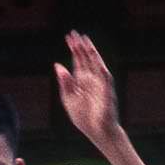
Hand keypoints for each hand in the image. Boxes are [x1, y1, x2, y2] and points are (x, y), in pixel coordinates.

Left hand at [55, 31, 121, 149]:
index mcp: (82, 82)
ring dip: (89, 51)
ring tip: (83, 39)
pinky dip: (98, 63)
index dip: (73, 49)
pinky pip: (102, 73)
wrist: (97, 131)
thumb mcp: (69, 100)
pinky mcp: (106, 88)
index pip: (78, 61)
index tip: (68, 37)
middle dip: (79, 46)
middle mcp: (91, 79)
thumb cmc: (84, 118)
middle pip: (85, 58)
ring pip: (94, 62)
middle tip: (73, 33)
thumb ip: (65, 83)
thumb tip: (58, 65)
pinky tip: (93, 55)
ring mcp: (99, 82)